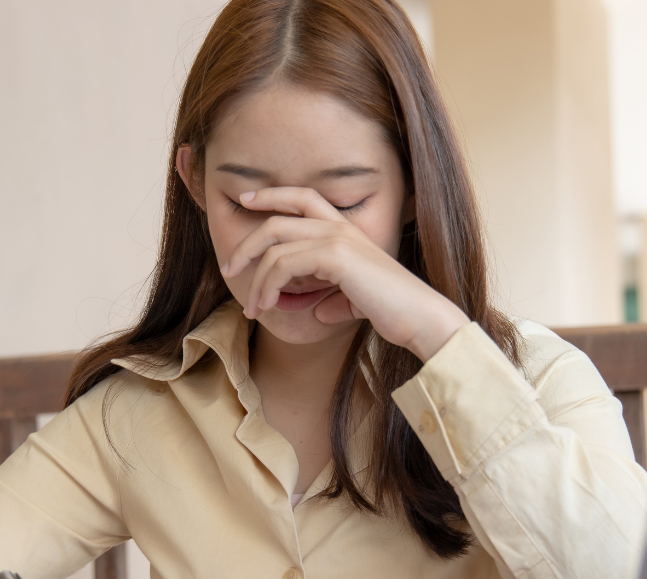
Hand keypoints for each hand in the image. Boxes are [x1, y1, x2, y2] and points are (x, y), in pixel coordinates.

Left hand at [221, 187, 469, 361]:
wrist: (417, 316)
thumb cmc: (392, 310)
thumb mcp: (356, 300)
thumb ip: (335, 299)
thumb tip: (317, 313)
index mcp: (345, 229)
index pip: (301, 197)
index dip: (271, 194)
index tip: (245, 199)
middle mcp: (339, 226)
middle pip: (277, 219)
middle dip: (247, 243)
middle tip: (229, 267)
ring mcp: (336, 238)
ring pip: (274, 247)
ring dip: (255, 279)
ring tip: (251, 307)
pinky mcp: (334, 256)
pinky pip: (283, 265)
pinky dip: (268, 286)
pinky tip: (268, 306)